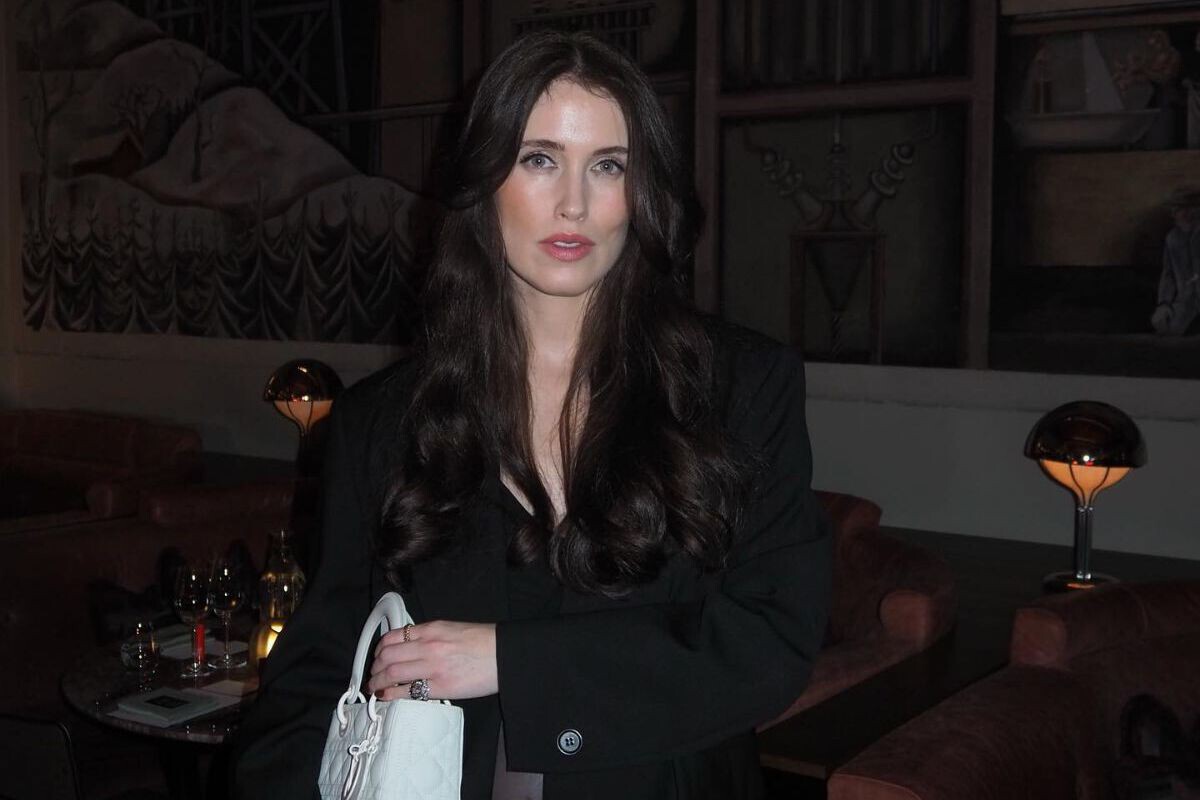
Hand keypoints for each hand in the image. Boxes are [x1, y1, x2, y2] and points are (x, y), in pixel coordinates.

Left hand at [367, 620, 497, 700]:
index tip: (377, 656)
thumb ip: (430, 635)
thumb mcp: (453, 629)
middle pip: (387, 655)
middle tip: (373, 675)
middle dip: (375, 667)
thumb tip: (411, 647)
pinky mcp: (440, 687)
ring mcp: (433, 667)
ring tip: (375, 688)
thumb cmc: (484, 642)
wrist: (504, 655)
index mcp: (432, 629)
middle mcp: (428, 645)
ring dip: (378, 682)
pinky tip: (386, 697)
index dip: (379, 649)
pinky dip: (391, 695)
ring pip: (391, 673)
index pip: (394, 636)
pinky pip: (407, 692)